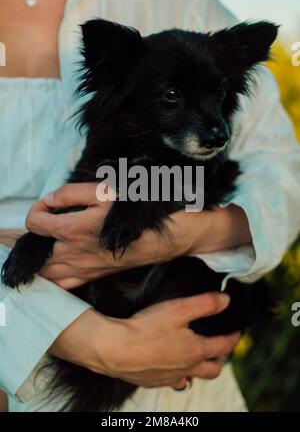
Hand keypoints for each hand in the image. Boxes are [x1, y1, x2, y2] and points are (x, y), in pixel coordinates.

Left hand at [25, 183, 251, 288]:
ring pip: (44, 272)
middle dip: (31, 238)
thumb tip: (48, 200)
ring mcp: (82, 268)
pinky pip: (62, 286)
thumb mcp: (105, 191)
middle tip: (43, 226)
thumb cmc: (136, 211)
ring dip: (37, 260)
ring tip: (44, 247)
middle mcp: (73, 252)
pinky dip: (51, 279)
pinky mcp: (92, 276)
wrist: (164, 237)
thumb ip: (70, 193)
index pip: (34, 223)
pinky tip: (54, 268)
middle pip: (34, 252)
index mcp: (74, 228)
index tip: (50, 205)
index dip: (36, 209)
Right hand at [49, 292, 239, 387]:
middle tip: (221, 348)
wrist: (114, 350)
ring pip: (192, 377)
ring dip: (199, 368)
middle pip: (212, 369)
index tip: (237, 331)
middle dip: (220, 359)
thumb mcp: (178, 309)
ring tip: (197, 357)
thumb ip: (205, 303)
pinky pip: (172, 381)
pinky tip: (170, 366)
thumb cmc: (145, 329)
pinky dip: (177, 374)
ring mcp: (169, 378)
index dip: (233, 337)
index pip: (223, 346)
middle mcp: (186, 369)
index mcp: (195, 351)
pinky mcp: (152, 381)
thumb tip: (226, 300)